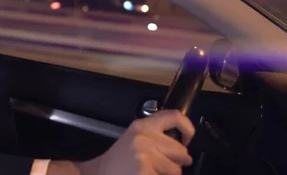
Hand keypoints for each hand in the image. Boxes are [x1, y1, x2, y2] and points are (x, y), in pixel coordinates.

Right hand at [78, 110, 194, 174]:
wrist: (98, 174)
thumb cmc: (117, 161)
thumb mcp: (134, 139)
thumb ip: (156, 137)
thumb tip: (185, 150)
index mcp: (141, 126)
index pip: (174, 117)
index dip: (188, 129)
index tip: (187, 140)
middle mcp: (143, 138)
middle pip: (181, 151)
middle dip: (175, 162)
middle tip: (157, 165)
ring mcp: (144, 156)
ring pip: (176, 170)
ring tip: (148, 172)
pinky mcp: (144, 172)